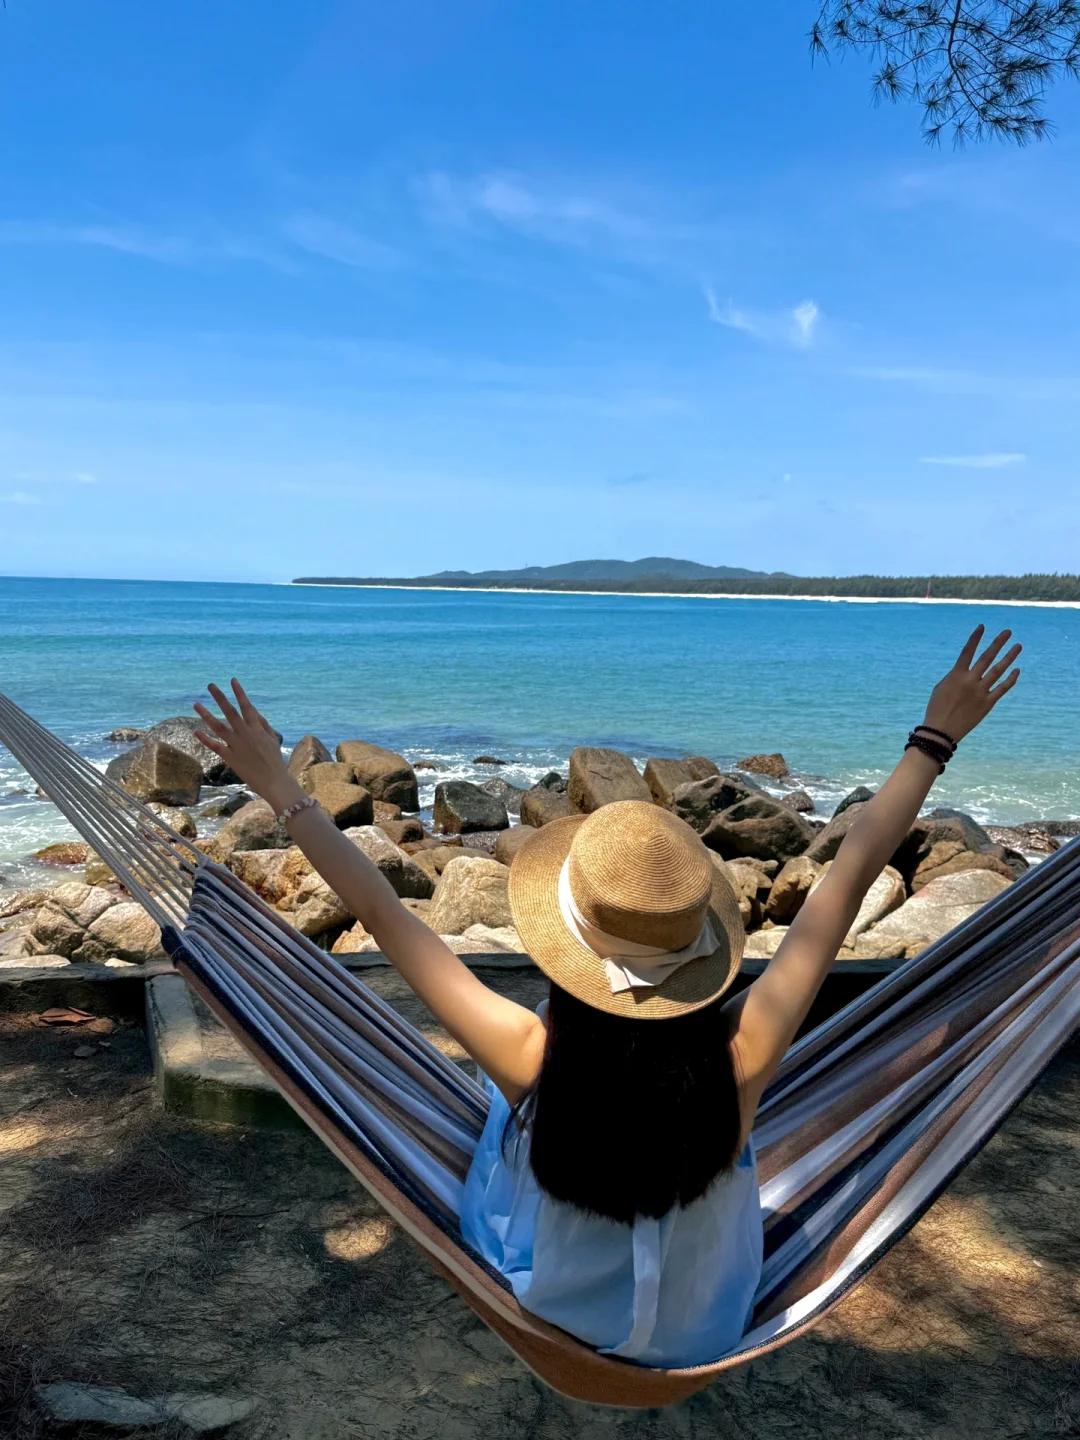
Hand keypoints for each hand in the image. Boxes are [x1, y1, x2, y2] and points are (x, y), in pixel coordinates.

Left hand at [193, 680, 302, 814]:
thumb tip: (254, 711)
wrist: (273, 781)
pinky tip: (195, 731)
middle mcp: (245, 734)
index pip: (246, 706)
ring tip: (196, 704)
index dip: (239, 693)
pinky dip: (205, 739)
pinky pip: (215, 746)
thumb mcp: (273, 739)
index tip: (232, 680)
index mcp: (256, 728)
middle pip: (229, 712)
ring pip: (218, 726)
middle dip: (219, 697)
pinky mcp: (230, 757)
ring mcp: (236, 745)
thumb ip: (263, 724)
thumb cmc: (275, 760)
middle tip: (210, 685)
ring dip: (206, 714)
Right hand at [922, 625, 1021, 742]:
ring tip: (1018, 646)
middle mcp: (970, 681)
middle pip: (987, 657)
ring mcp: (980, 692)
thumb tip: (968, 670)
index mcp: (956, 675)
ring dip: (1009, 657)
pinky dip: (1010, 679)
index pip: (967, 651)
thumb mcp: (941, 687)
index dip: (975, 638)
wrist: (941, 730)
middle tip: (1008, 632)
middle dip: (998, 643)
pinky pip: (1002, 689)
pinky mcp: (987, 704)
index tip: (982, 626)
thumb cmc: (937, 708)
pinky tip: (1017, 670)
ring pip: (998, 670)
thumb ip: (955, 676)